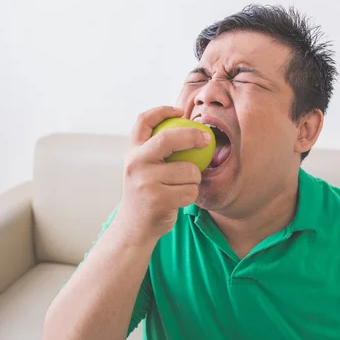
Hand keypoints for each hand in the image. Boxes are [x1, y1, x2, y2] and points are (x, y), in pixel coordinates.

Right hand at [115, 106, 211, 243]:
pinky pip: (190, 191)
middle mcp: (135, 163)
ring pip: (188, 170)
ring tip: (183, 186)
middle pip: (169, 139)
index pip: (143, 121)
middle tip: (207, 138)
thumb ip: (156, 151)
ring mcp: (145, 182)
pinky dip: (192, 194)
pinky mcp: (157, 199)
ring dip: (194, 178)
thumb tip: (188, 127)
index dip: (162, 111)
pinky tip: (181, 199)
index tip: (180, 111)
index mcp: (132, 152)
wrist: (134, 228)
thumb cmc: (146, 194)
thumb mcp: (143, 169)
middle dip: (193, 136)